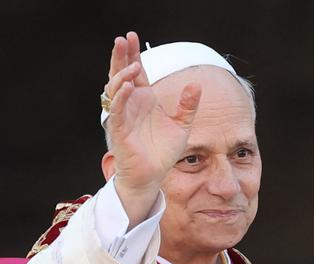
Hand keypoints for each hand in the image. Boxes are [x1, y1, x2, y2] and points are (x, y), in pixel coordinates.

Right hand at [104, 31, 201, 224]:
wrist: (152, 176)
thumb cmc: (162, 152)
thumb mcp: (181, 125)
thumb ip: (187, 106)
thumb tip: (197, 85)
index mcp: (143, 99)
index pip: (136, 71)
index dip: (133, 54)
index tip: (133, 36)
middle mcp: (131, 104)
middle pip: (121, 74)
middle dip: (121, 56)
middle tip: (123, 39)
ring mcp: (123, 115)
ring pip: (116, 89)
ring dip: (122, 74)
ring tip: (133, 65)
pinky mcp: (120, 130)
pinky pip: (119, 110)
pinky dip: (122, 97)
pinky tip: (129, 86)